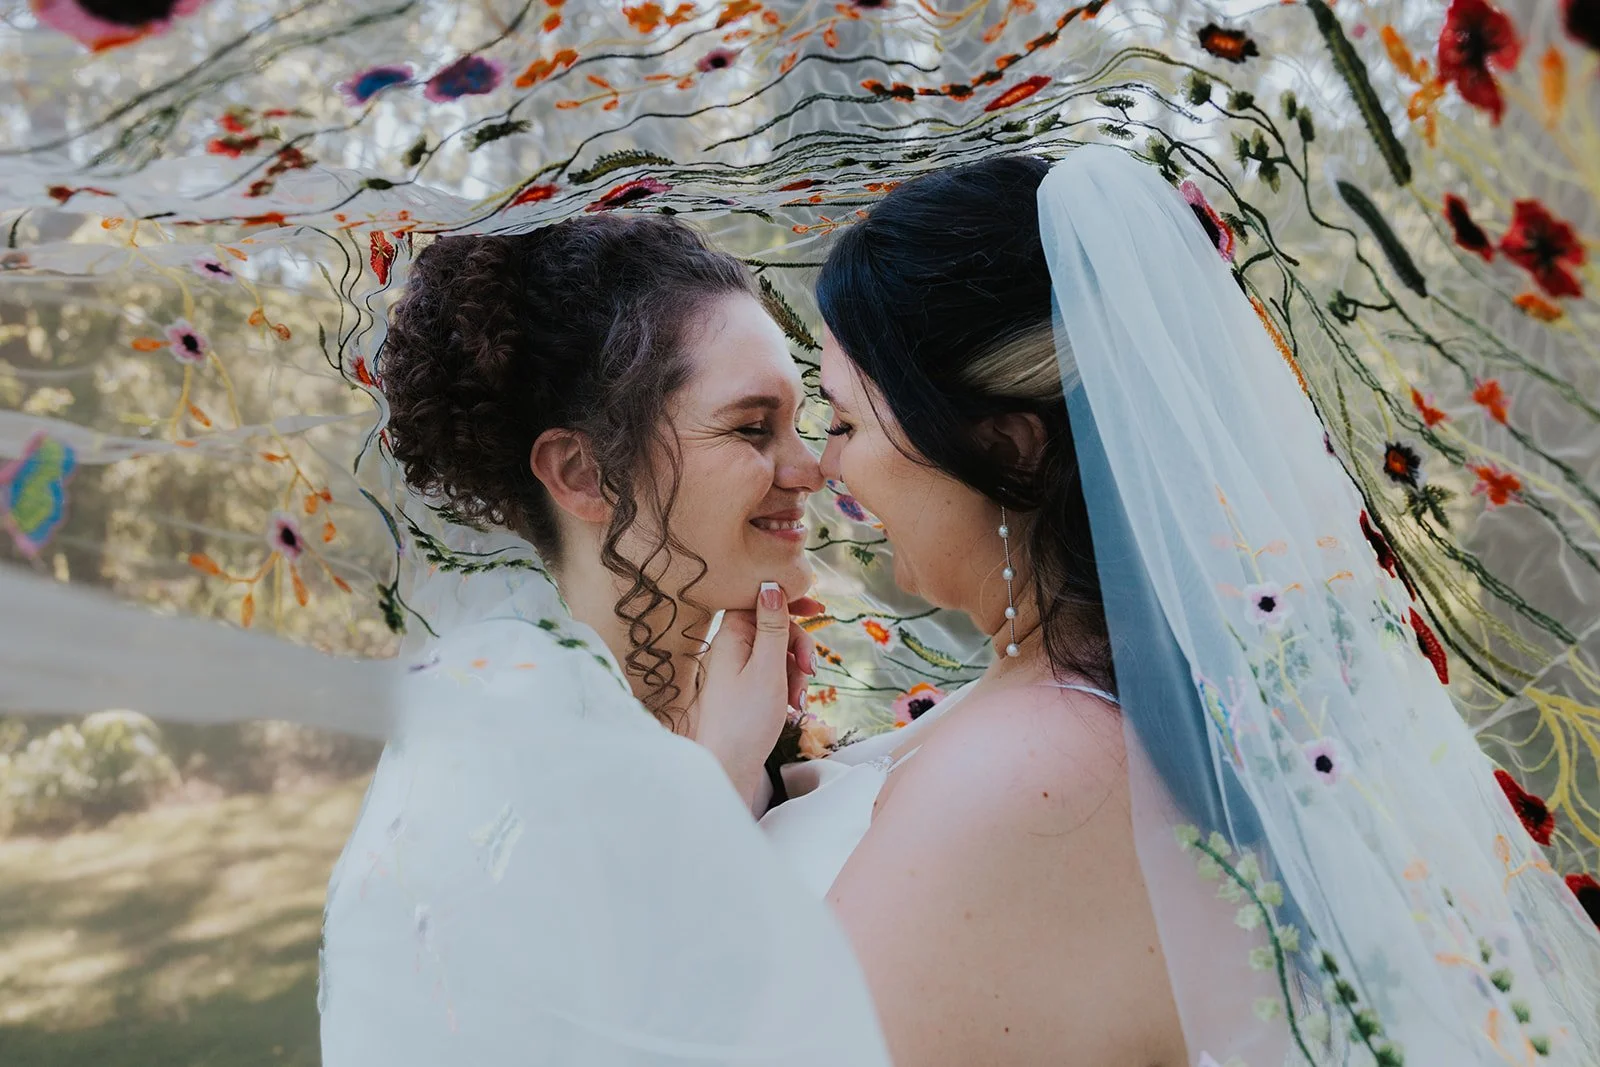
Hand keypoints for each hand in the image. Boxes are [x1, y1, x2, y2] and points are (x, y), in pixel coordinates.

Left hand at [695, 582, 822, 807]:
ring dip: (796, 671)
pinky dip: (788, 685)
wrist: (729, 768)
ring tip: (797, 698)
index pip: (759, 600)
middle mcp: (732, 648)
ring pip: (779, 653)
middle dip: (799, 646)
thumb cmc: (746, 719)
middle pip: (774, 627)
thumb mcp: (768, 668)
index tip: (817, 608)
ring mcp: (738, 669)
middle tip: (811, 670)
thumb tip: (770, 585)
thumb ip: (773, 626)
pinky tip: (792, 706)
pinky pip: (774, 674)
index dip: (787, 601)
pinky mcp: (746, 689)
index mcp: (731, 636)